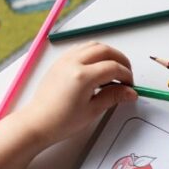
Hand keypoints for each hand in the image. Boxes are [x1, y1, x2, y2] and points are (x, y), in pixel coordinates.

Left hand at [18, 42, 135, 146]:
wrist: (38, 122)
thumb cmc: (62, 121)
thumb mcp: (93, 110)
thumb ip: (113, 96)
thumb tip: (130, 92)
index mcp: (83, 77)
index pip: (113, 67)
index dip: (126, 75)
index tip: (130, 86)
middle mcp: (73, 63)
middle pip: (105, 50)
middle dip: (120, 60)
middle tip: (126, 74)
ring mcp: (65, 60)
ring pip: (92, 46)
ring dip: (107, 53)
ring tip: (114, 68)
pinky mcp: (60, 62)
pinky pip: (80, 48)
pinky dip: (93, 52)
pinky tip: (97, 66)